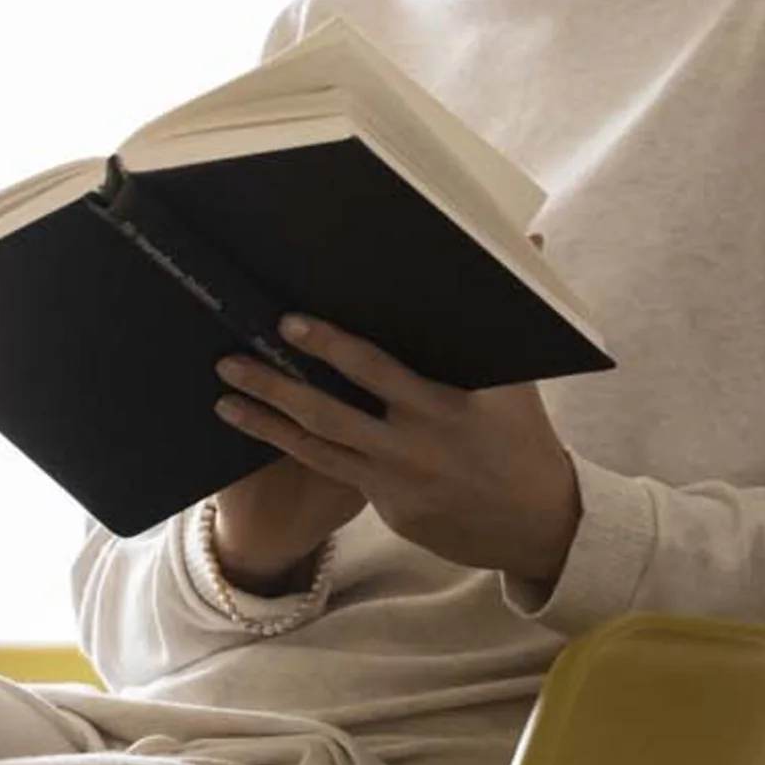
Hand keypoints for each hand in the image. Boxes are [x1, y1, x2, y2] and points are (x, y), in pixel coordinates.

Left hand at [210, 239, 581, 587]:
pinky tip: (264, 434)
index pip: (374, 370)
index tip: (291, 322)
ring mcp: (395, 483)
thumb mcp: (520, 378)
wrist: (539, 527)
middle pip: (328, 413)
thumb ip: (512, 307)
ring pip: (317, 450)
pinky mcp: (388, 512)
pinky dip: (298, 453)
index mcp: (443, 406)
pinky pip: (337, 476)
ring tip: (224, 401)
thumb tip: (532, 238)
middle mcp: (411, 446)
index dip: (329, 345)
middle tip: (230, 361)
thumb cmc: (526, 437)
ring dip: (267, 423)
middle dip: (274, 386)